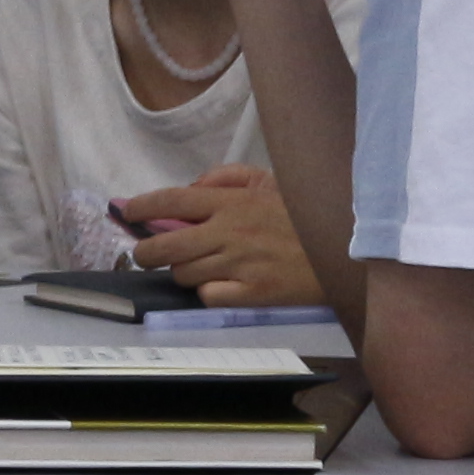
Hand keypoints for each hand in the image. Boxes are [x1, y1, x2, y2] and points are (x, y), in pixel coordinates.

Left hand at [115, 165, 318, 307]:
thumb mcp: (267, 181)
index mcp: (231, 203)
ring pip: (184, 274)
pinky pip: (209, 296)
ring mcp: (240, 266)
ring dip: (182, 271)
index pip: (171, 202)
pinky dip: (208, 292)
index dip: (141, 207)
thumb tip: (191, 188)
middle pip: (165, 247)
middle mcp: (229, 233)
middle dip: (145, 252)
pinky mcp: (255, 295)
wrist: (345, 247)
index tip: (127, 213)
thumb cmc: (301, 214)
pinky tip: (219, 285)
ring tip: (197, 266)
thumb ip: (225, 178)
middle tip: (144, 254)